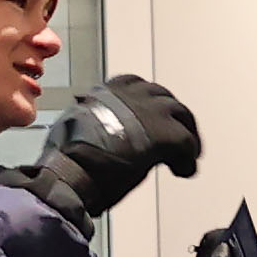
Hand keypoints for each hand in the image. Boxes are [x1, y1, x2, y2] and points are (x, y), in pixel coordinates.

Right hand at [25, 75, 202, 225]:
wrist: (71, 172)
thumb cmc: (67, 160)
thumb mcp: (76, 128)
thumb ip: (94, 123)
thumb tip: (102, 133)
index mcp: (106, 92)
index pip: (133, 84)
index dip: (147, 101)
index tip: (150, 114)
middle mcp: (130, 95)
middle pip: (163, 96)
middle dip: (172, 115)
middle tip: (179, 134)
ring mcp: (149, 111)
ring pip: (181, 115)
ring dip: (186, 134)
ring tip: (189, 154)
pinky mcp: (163, 133)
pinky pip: (186, 142)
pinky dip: (188, 158)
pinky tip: (184, 170)